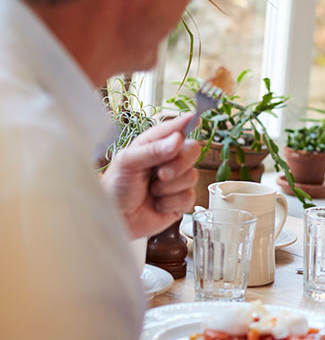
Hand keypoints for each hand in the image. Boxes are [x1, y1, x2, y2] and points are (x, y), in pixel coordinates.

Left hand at [102, 114, 199, 238]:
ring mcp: (176, 180)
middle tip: (161, 174)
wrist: (114, 220)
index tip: (196, 119)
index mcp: (154, 144)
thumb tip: (178, 140)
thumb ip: (153, 150)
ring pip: (192, 176)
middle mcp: (168, 160)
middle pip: (193, 150)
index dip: (188, 123)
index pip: (175, 129)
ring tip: (152, 191)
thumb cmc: (114, 188)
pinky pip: (189, 197)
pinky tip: (157, 204)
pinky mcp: (180, 200)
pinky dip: (171, 203)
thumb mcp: (127, 163)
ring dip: (169, 187)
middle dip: (180, 163)